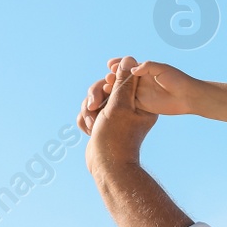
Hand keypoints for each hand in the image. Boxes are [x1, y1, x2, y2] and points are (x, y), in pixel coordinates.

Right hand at [80, 56, 157, 173]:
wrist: (106, 168)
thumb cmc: (115, 137)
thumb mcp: (119, 106)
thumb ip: (123, 82)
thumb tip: (129, 59)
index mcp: (141, 103)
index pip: (123, 79)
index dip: (110, 81)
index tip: (106, 85)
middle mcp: (130, 109)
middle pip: (106, 88)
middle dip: (95, 98)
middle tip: (93, 107)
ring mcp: (115, 117)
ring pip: (94, 100)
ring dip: (88, 111)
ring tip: (91, 125)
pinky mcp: (103, 124)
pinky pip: (89, 113)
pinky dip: (85, 121)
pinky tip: (89, 131)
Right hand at [110, 57, 196, 115]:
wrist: (188, 97)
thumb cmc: (177, 80)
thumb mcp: (162, 69)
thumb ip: (147, 67)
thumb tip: (132, 69)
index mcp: (145, 70)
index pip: (128, 66)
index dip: (118, 64)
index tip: (110, 64)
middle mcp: (141, 81)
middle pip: (122, 78)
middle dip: (114, 76)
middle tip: (108, 77)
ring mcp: (141, 93)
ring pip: (123, 90)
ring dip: (114, 88)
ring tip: (107, 86)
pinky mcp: (142, 105)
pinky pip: (127, 102)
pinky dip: (119, 100)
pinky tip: (111, 99)